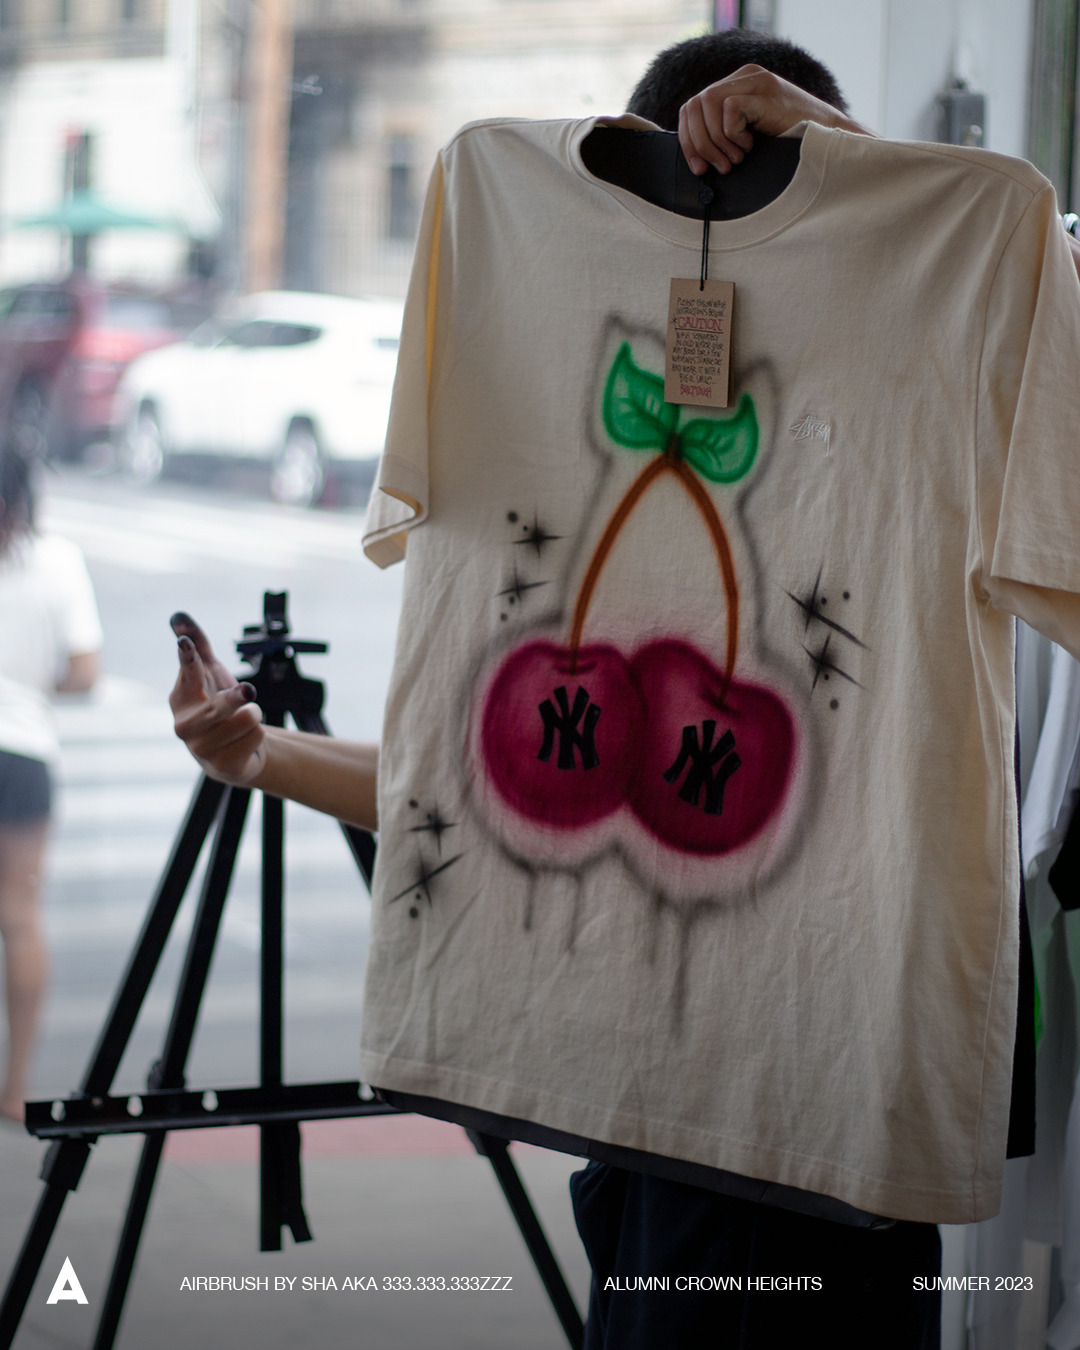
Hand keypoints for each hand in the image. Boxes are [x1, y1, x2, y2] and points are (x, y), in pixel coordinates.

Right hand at [169, 612, 265, 785]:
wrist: (235, 750)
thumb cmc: (217, 706)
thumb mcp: (211, 673)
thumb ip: (197, 644)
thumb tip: (178, 616)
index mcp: (180, 698)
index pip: (187, 672)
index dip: (188, 657)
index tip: (185, 643)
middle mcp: (184, 725)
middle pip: (218, 706)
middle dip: (236, 697)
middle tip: (248, 691)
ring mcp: (201, 748)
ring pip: (247, 719)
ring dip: (253, 715)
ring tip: (242, 721)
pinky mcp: (222, 766)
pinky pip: (256, 737)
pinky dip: (258, 734)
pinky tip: (244, 741)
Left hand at [678, 64, 872, 175]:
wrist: (825, 140)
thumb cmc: (788, 144)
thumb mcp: (748, 138)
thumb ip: (723, 134)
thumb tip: (694, 154)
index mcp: (736, 86)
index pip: (692, 107)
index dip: (688, 139)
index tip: (697, 168)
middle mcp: (743, 77)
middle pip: (694, 105)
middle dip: (698, 143)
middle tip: (717, 167)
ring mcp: (755, 81)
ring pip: (708, 105)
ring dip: (716, 141)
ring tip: (737, 158)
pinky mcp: (765, 90)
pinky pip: (729, 109)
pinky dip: (733, 134)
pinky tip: (751, 145)